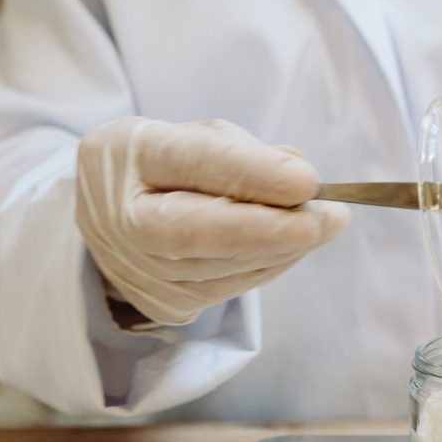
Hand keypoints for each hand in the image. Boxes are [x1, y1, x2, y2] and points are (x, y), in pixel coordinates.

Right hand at [76, 117, 347, 325]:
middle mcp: (120, 219)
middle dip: (274, 229)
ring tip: (323, 224)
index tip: (306, 180)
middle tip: (332, 217)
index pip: (188, 163)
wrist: (109, 217)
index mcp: (124, 156)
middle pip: (199, 232)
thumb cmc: (163, 169)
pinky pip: (230, 288)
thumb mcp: (194, 138)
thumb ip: (243, 154)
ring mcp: (139, 270)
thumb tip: (301, 181)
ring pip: (222, 268)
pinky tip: (295, 245)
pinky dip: (270, 265)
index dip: (249, 173)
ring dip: (284, 248)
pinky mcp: (164, 303)